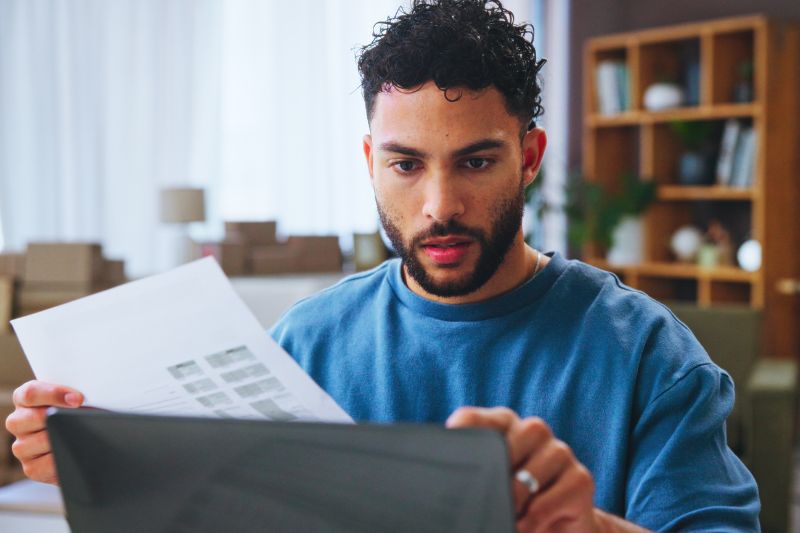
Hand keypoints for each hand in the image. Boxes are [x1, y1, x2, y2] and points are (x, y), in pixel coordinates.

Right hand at [5, 380, 83, 484]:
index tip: (78, 399)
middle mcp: (18, 422)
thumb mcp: (71, 398)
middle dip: (63, 417)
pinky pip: (46, 464)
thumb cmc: (75, 412)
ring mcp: (21, 446)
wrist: (79, 442)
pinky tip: (74, 451)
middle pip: (35, 417)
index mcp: (24, 399)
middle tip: (83, 418)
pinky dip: (63, 457)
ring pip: (41, 440)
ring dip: (64, 437)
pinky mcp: (31, 467)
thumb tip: (80, 400)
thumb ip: (71, 394)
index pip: (32, 393)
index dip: (55, 394)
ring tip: (81, 434)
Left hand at [447, 406, 598, 532]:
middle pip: (503, 445)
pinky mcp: (580, 479)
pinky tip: (522, 528)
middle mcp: (533, 430)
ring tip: (502, 521)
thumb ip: (471, 477)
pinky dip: (531, 520)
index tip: (447, 457)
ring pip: (528, 473)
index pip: (472, 420)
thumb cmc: (514, 505)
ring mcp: (559, 452)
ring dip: (511, 503)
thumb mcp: (488, 487)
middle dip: (489, 480)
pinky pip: (549, 500)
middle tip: (480, 502)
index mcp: (502, 424)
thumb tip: (444, 486)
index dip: (457, 437)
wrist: (561, 530)